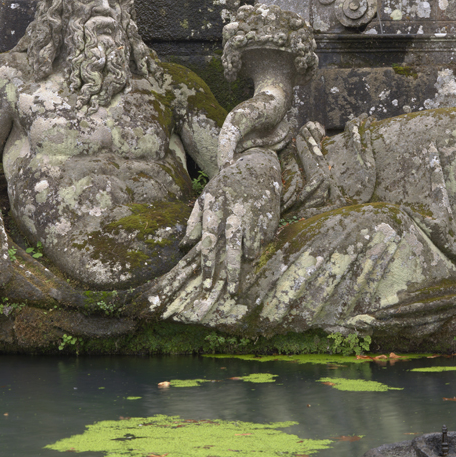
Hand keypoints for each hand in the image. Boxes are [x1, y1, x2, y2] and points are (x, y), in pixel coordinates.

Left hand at [183, 147, 281, 293]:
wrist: (257, 163)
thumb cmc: (227, 184)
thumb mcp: (206, 196)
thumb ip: (194, 221)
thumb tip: (184, 246)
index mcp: (215, 206)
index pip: (208, 241)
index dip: (207, 265)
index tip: (206, 286)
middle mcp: (235, 210)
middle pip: (233, 247)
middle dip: (232, 273)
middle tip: (231, 293)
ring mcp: (255, 212)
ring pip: (252, 244)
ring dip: (248, 258)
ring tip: (245, 264)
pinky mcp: (271, 213)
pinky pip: (266, 238)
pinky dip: (261, 244)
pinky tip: (257, 243)